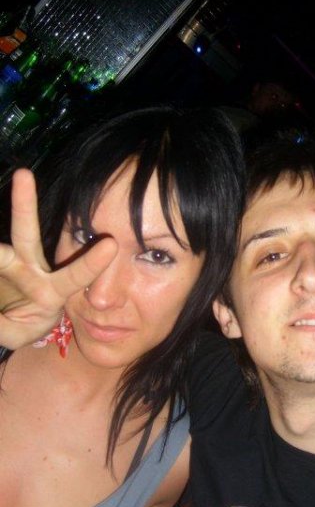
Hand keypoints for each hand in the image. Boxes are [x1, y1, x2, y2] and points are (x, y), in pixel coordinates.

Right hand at [0, 169, 116, 349]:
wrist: (5, 317)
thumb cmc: (23, 322)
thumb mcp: (18, 332)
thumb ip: (7, 327)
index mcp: (53, 288)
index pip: (74, 275)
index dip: (92, 263)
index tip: (112, 245)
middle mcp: (31, 266)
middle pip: (27, 233)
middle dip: (25, 204)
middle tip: (23, 175)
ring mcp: (9, 260)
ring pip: (0, 241)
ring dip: (2, 223)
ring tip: (11, 184)